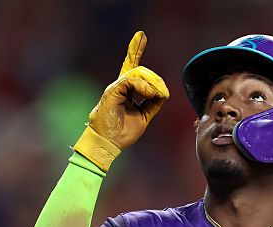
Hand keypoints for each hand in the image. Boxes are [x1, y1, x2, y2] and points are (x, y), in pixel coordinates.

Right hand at [74, 31, 169, 170]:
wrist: (109, 144)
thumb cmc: (122, 133)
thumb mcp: (144, 117)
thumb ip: (152, 104)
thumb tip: (163, 93)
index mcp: (126, 90)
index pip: (132, 67)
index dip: (135, 50)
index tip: (141, 36)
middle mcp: (120, 86)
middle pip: (139, 70)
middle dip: (155, 79)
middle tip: (163, 92)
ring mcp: (115, 88)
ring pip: (137, 73)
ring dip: (151, 84)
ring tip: (157, 95)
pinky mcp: (112, 92)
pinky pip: (130, 81)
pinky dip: (143, 86)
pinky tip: (149, 93)